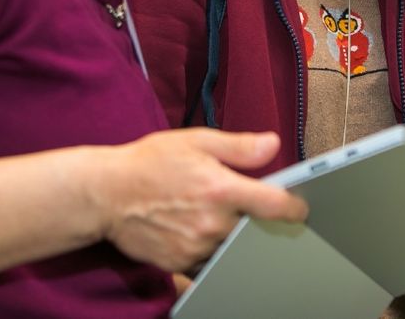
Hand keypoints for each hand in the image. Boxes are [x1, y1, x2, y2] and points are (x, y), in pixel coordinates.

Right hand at [91, 128, 307, 271]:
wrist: (105, 194)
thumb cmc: (149, 163)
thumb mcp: (197, 141)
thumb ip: (239, 146)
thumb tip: (273, 144)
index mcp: (221, 189)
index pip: (275, 205)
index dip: (294, 206)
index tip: (299, 207)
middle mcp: (212, 222)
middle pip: (256, 229)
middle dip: (257, 219)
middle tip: (246, 205)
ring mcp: (196, 247)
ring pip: (233, 247)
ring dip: (234, 235)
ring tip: (215, 215)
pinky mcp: (181, 263)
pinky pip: (210, 261)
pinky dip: (212, 249)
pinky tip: (200, 230)